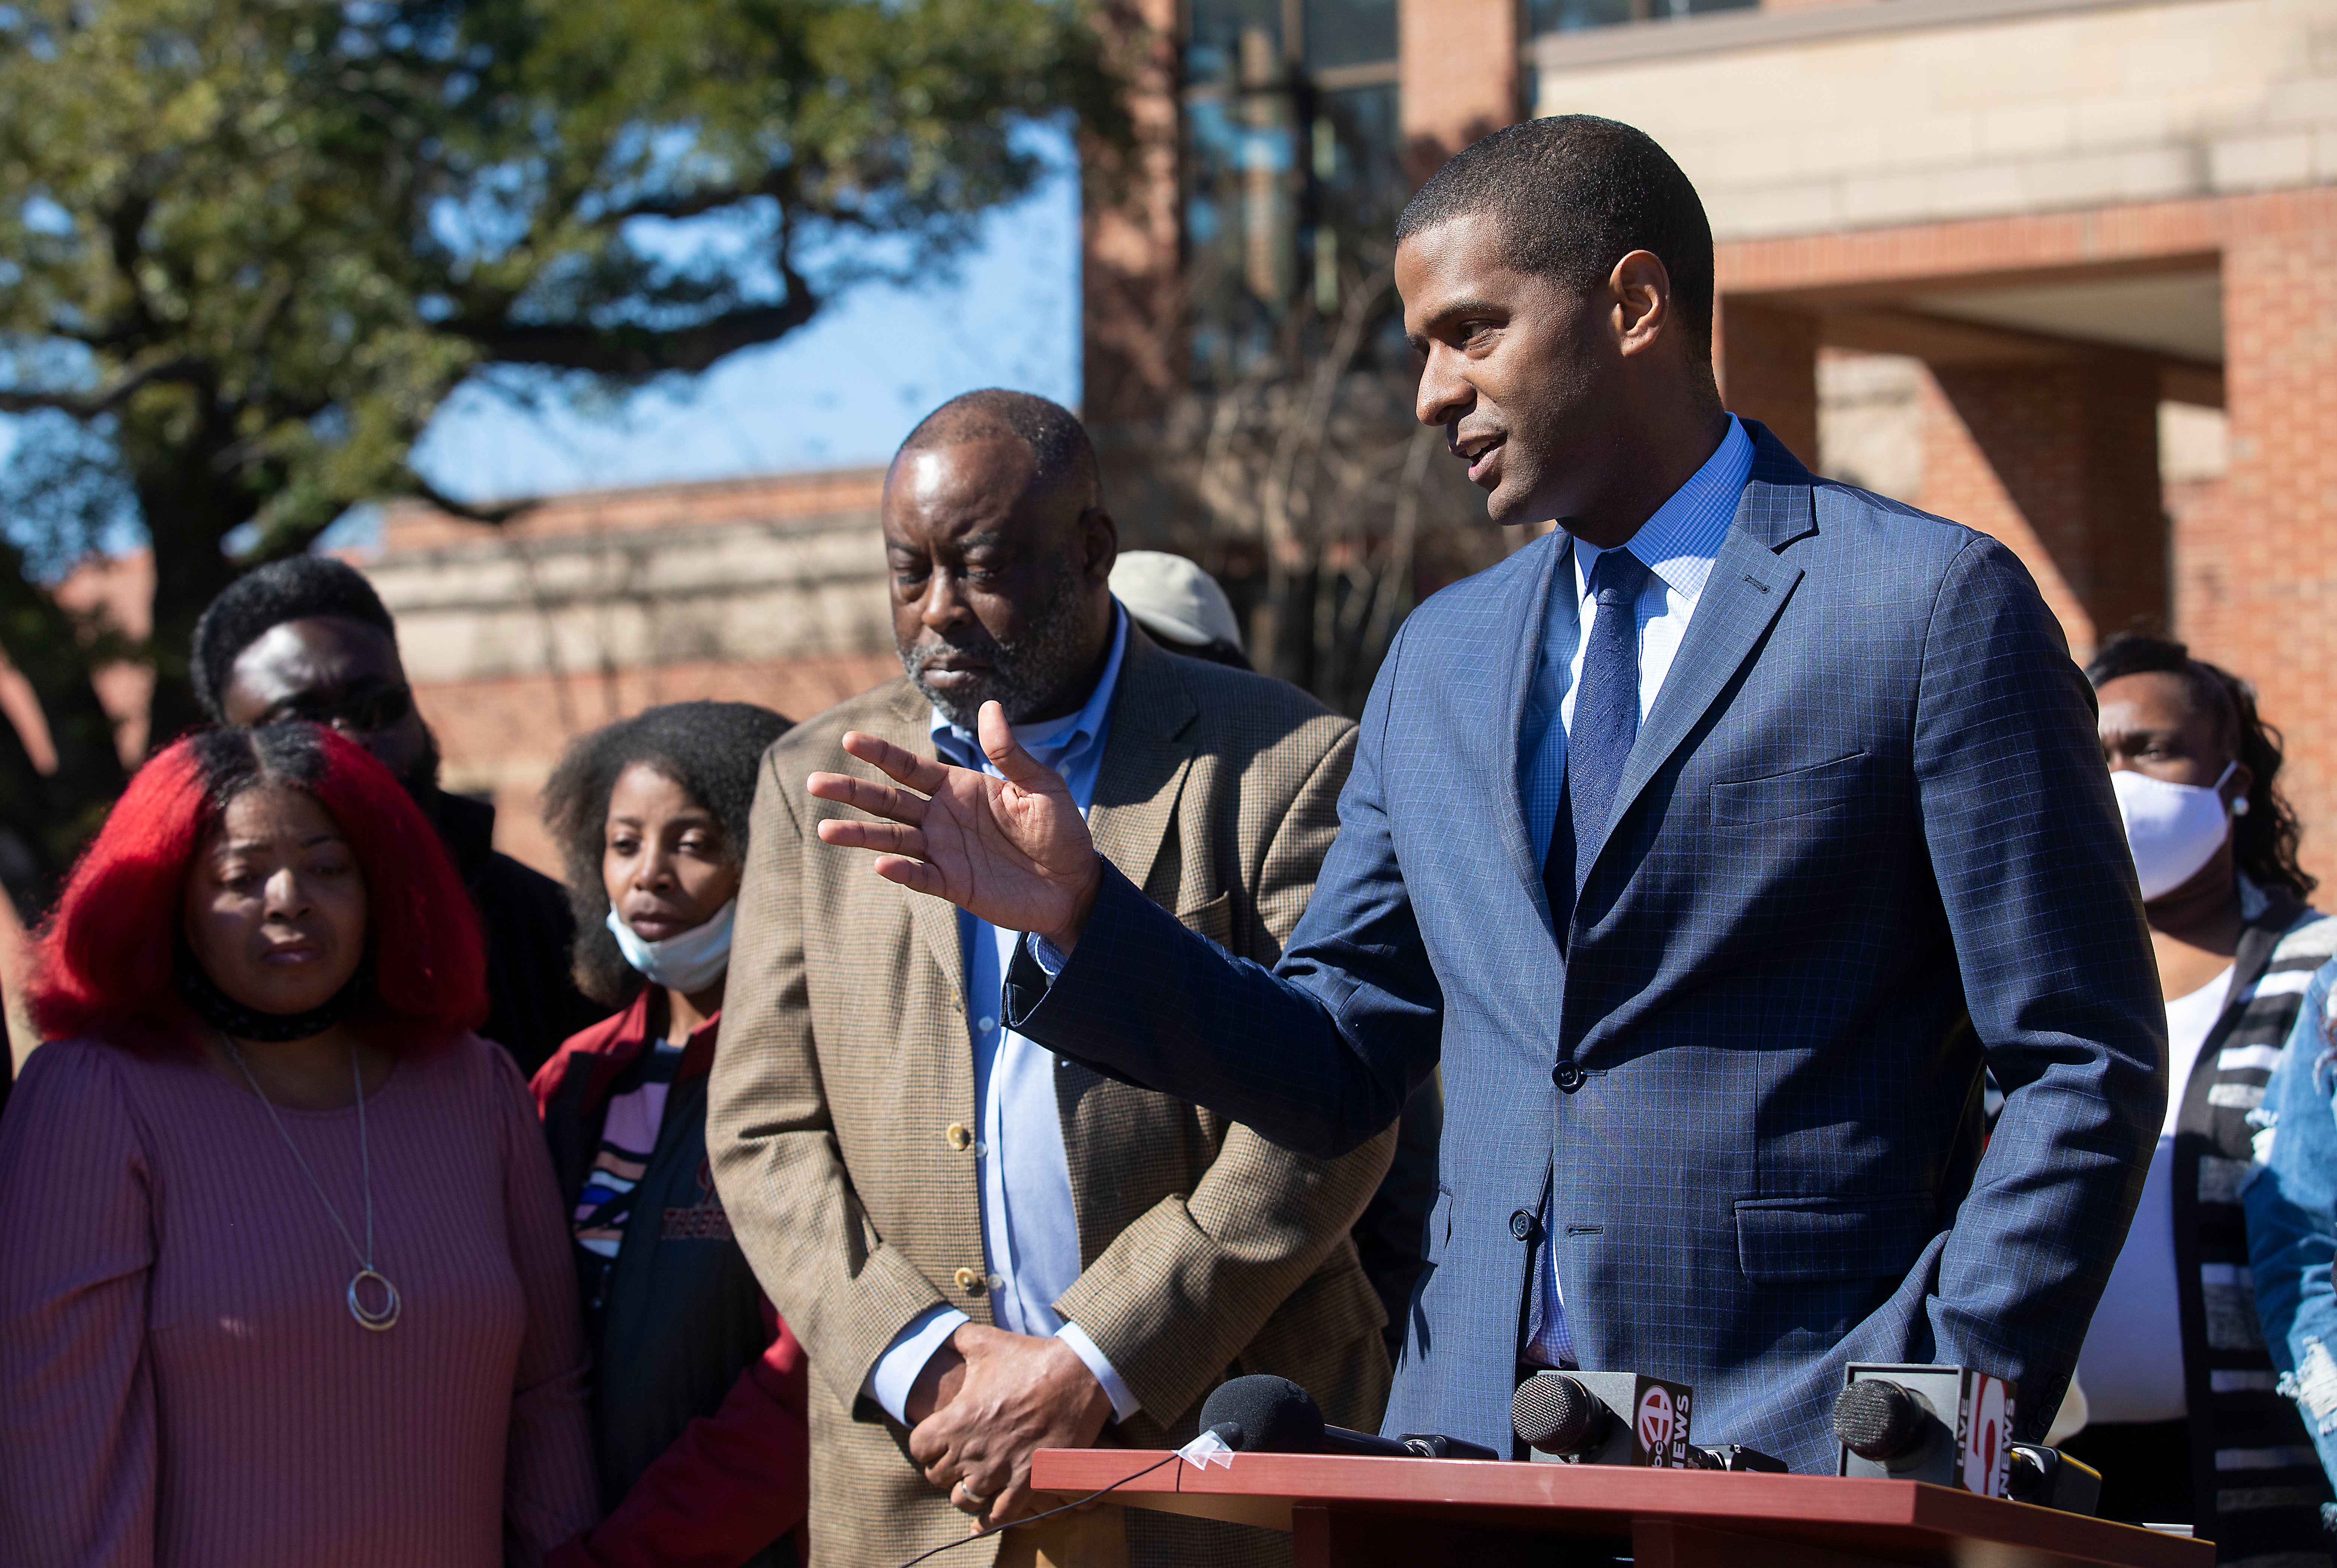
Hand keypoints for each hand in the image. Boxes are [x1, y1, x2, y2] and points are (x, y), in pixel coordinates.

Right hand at [809, 700, 1103, 952]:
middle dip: (852, 791)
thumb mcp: (1042, 786)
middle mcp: (942, 818)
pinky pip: (920, 877)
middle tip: (815, 782)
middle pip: (888, 801)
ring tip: (825, 829)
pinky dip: (901, 871)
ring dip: (860, 835)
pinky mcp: (953, 885)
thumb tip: (990, 707)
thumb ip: (1011, 753)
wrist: (1076, 884)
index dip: (880, 754)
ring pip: (892, 839)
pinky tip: (881, 863)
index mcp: (958, 788)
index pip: (909, 767)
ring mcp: (944, 852)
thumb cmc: (1060, 831)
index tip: (850, 740)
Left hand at [907, 1323, 1114, 1531]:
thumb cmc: (1030, 1357)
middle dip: (945, 1469)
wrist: (1077, 1375)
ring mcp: (1000, 1469)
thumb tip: (943, 1333)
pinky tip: (988, 1515)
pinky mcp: (1028, 1481)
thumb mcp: (986, 1341)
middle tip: (958, 1459)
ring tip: (975, 1479)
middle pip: (937, 1478)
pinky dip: (991, 1518)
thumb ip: (956, 1339)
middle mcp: (972, 1449)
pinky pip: (1000, 1515)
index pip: (919, 1448)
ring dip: (966, 1491)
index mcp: (957, 1419)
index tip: (938, 1439)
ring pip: (964, 1499)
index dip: (926, 1445)